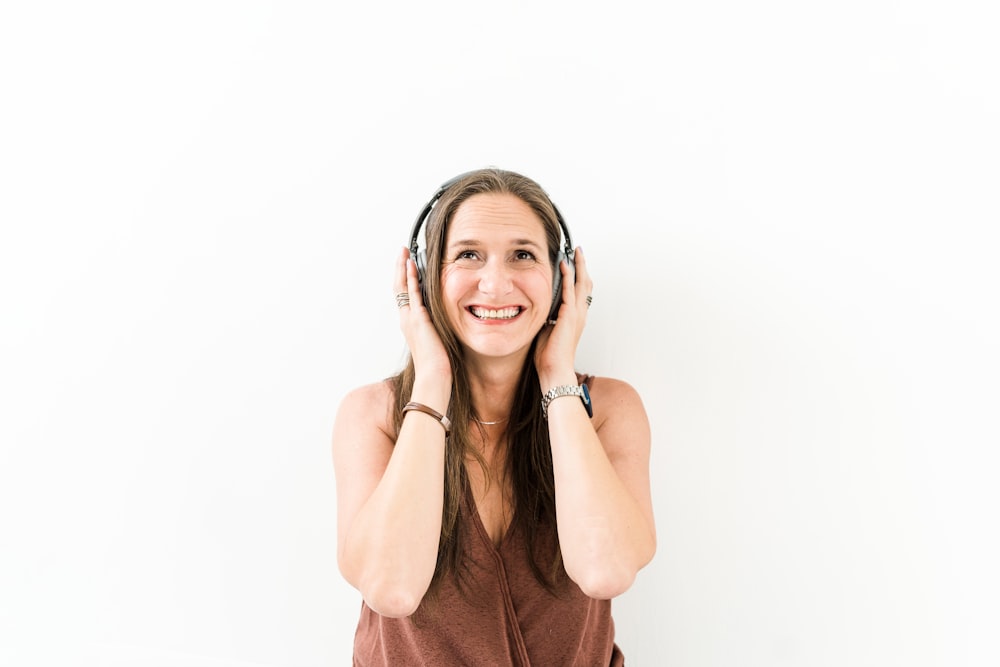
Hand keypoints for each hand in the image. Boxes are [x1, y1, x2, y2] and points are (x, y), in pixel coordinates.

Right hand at [395, 247, 451, 378]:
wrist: (434, 374)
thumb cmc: (436, 363)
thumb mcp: (436, 339)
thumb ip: (435, 326)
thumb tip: (443, 320)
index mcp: (410, 323)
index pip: (404, 295)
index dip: (404, 279)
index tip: (406, 264)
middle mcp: (406, 319)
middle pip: (398, 287)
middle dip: (399, 268)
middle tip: (401, 252)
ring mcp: (410, 318)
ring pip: (402, 287)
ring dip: (402, 268)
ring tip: (403, 253)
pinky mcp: (418, 319)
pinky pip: (413, 294)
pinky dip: (411, 278)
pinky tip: (411, 266)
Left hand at [534, 246, 592, 383]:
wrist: (555, 370)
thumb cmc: (550, 356)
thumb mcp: (547, 331)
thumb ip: (546, 318)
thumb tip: (536, 309)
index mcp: (575, 318)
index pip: (580, 291)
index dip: (579, 276)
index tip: (575, 262)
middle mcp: (580, 314)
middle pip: (585, 283)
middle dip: (583, 266)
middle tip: (579, 251)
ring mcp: (577, 314)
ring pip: (581, 283)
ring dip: (579, 266)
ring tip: (576, 252)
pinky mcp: (570, 315)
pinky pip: (570, 290)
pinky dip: (569, 276)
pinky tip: (565, 265)